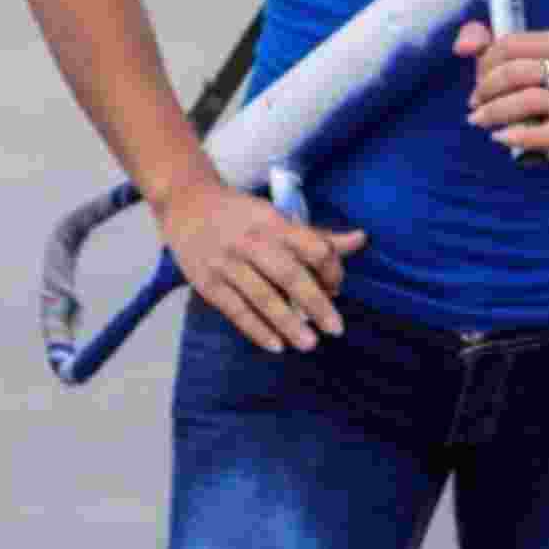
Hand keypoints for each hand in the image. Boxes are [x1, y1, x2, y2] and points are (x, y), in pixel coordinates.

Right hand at [156, 178, 367, 352]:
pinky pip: (235, 310)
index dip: (330, 269)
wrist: (187, 203)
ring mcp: (227, 262)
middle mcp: (251, 241)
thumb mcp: (277, 217)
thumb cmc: (241, 214)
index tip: (338, 287)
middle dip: (315, 303)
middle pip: (289, 274)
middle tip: (336, 328)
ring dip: (287, 323)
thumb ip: (316, 235)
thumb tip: (361, 239)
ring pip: (262, 297)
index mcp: (273, 222)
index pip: (311, 245)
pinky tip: (276, 345)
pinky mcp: (207, 282)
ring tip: (309, 344)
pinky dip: (256, 329)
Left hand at [453, 21, 548, 160]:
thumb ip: (480, 40)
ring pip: (527, 100)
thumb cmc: (536, 82)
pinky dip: (514, 136)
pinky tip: (498, 136)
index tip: (480, 75)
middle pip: (515, 72)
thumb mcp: (513, 56)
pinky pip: (540, 134)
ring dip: (493, 111)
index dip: (484, 61)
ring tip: (478, 118)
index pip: (509, 45)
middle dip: (486, 87)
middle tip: (475, 100)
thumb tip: (462, 47)